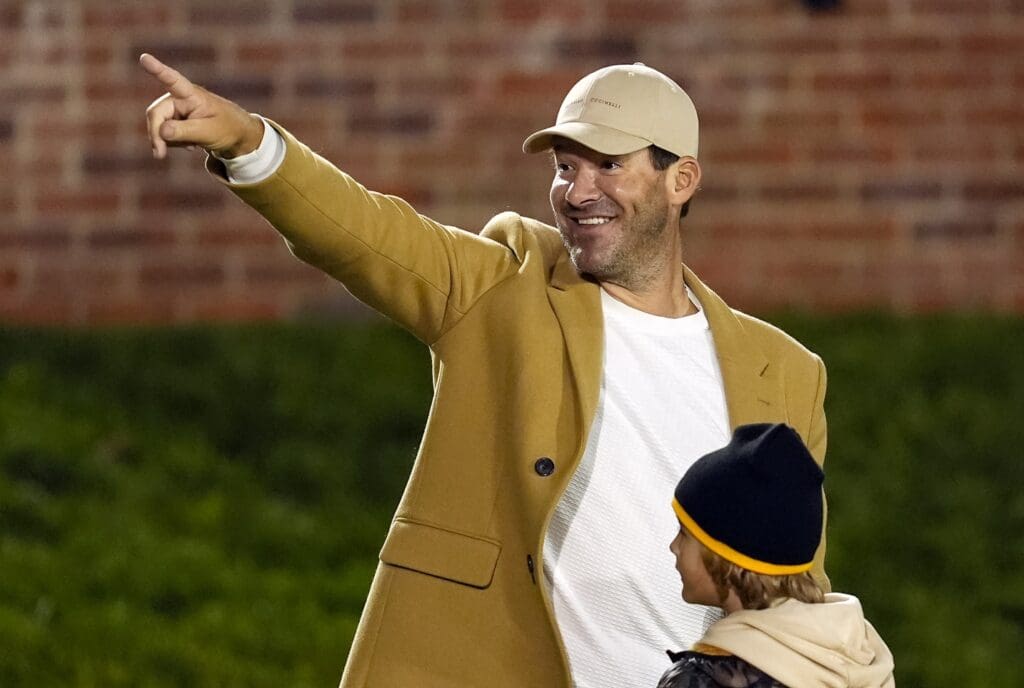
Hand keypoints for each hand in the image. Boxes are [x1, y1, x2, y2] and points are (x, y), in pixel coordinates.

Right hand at [140, 53, 264, 159]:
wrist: (237, 136)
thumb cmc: (227, 129)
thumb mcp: (209, 132)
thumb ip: (185, 131)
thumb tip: (161, 131)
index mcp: (191, 94)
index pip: (172, 80)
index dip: (157, 69)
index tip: (144, 58)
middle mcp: (179, 98)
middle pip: (156, 113)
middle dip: (156, 134)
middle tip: (159, 155)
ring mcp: (176, 109)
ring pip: (158, 126)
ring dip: (167, 140)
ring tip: (191, 146)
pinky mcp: (175, 120)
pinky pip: (164, 133)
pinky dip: (173, 142)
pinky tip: (190, 145)